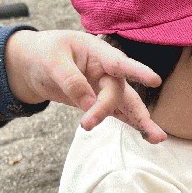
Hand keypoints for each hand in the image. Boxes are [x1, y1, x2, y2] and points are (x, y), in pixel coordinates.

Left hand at [5, 30, 166, 142]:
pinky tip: (147, 136)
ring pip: (126, 105)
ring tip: (157, 139)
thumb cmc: (44, 54)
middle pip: (116, 91)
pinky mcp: (100, 102)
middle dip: (106, 108)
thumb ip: (71, 81)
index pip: (118, 63)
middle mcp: (107, 70)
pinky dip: (131, 124)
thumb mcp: (52, 62)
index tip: (155, 81)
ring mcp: (105, 87)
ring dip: (140, 122)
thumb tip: (88, 104)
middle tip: (87, 124)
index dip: (138, 71)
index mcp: (97, 52)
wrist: (34, 64)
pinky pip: (118, 114)